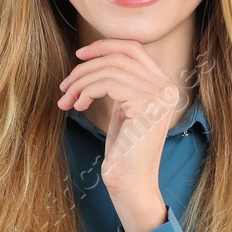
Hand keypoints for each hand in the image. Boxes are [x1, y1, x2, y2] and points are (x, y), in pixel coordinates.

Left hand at [56, 39, 184, 230]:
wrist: (131, 185)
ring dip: (81, 82)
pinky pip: (108, 83)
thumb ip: (120, 85)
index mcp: (163, 86)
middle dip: (85, 68)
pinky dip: (87, 90)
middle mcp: (166, 88)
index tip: (79, 56)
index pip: (133, 49)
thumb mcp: (123, 111)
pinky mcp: (147, 106)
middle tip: (64, 87)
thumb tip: (94, 60)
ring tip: (67, 100)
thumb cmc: (123, 153)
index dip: (104, 46)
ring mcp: (159, 97)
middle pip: (119, 57)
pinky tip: (79, 106)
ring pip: (110, 69)